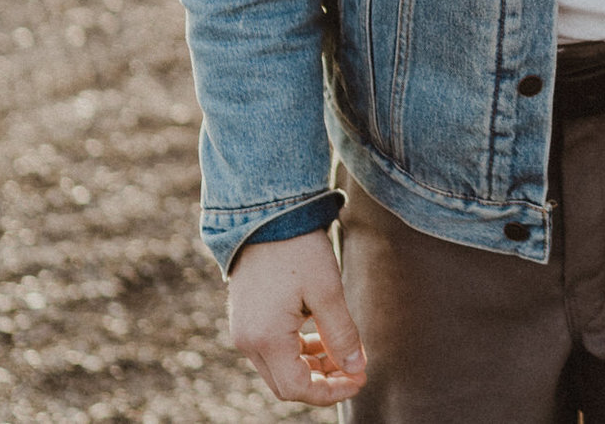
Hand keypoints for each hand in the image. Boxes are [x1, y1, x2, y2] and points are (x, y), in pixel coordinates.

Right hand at [227, 229, 366, 406]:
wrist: (265, 213)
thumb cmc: (298, 248)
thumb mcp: (328, 290)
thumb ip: (342, 334)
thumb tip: (356, 368)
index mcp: (265, 338)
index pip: (297, 389)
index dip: (331, 392)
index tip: (360, 378)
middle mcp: (247, 341)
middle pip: (286, 383)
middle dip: (323, 381)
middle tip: (355, 367)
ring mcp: (243, 330)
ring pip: (280, 367)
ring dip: (312, 365)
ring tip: (344, 350)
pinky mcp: (247, 318)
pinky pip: (273, 348)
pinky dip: (298, 350)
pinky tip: (323, 335)